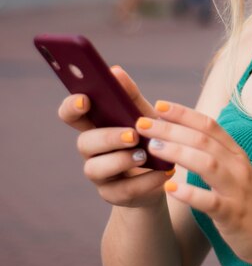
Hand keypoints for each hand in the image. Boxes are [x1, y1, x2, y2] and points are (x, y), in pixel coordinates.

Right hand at [57, 66, 173, 207]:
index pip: (71, 114)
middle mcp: (92, 150)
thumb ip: (130, 96)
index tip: (85, 100)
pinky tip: (164, 172)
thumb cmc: (150, 137)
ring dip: (121, 160)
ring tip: (145, 155)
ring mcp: (100, 175)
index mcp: (96, 125)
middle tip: (132, 135)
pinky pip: (124, 190)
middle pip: (84, 142)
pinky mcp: (114, 195)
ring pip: (96, 169)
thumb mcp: (145, 115)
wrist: (162, 175)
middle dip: (107, 137)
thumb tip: (115, 71)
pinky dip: (146, 181)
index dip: (72, 107)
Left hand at [136, 101, 251, 265]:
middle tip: (143, 123)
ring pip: (207, 163)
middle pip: (203, 140)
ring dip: (178, 153)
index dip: (184, 113)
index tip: (158, 105)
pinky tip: (169, 189)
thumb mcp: (235, 173)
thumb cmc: (250, 204)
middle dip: (171, 129)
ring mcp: (237, 190)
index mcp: (236, 155)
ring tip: (152, 148)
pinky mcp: (234, 214)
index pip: (209, 125)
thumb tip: (183, 140)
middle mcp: (238, 166)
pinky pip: (211, 201)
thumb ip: (214, 156)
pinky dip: (190, 194)